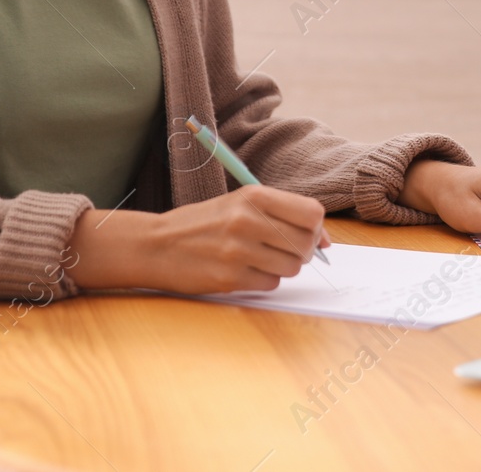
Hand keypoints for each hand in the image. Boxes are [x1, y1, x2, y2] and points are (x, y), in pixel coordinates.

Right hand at [65, 184, 330, 294]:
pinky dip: (264, 281)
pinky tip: (245, 271)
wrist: (156, 245)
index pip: (311, 213)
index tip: (313, 236)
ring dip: (283, 267)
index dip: (317, 228)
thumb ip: (280, 214)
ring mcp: (238, 251)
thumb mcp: (239, 203)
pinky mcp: (230, 279)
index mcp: (253, 196)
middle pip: (305, 243)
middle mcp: (247, 221)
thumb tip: (324, 240)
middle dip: (302, 251)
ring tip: (261, 259)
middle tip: (284, 250)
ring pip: (291, 267)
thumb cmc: (202, 223)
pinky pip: (270, 285)